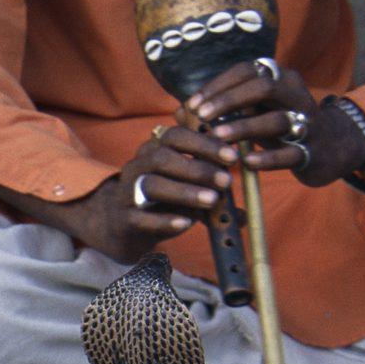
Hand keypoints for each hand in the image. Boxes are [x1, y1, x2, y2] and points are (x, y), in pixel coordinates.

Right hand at [75, 125, 238, 262]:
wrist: (121, 227)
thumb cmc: (161, 203)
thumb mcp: (186, 192)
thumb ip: (211, 195)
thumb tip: (244, 214)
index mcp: (154, 151)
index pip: (175, 136)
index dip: (204, 143)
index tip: (232, 156)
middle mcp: (137, 167)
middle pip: (162, 158)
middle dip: (197, 168)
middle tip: (226, 181)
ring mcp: (126, 193)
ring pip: (151, 186)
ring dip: (185, 192)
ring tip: (212, 201)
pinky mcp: (122, 219)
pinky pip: (141, 218)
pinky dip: (165, 220)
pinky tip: (186, 224)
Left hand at [189, 61, 364, 187]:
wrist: (331, 148)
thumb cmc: (280, 127)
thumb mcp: (254, 114)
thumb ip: (222, 110)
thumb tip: (180, 112)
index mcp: (281, 79)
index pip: (248, 70)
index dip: (219, 85)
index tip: (192, 104)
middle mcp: (296, 95)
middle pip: (263, 86)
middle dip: (229, 100)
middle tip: (201, 116)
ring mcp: (307, 122)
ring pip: (276, 119)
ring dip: (243, 127)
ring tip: (217, 137)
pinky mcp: (312, 151)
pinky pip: (290, 153)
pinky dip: (267, 158)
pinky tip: (246, 163)